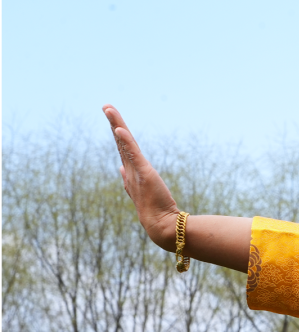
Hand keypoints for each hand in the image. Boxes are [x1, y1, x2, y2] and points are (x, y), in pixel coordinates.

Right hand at [103, 105, 179, 250]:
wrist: (160, 225)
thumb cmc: (154, 210)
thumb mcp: (141, 190)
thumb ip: (130, 179)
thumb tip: (121, 168)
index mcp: (131, 172)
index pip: (123, 147)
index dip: (117, 132)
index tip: (112, 118)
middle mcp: (130, 170)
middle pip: (120, 141)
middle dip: (114, 122)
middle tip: (106, 106)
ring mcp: (135, 171)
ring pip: (124, 144)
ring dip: (117, 125)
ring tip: (109, 109)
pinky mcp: (144, 173)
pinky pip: (133, 154)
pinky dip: (125, 141)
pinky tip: (118, 129)